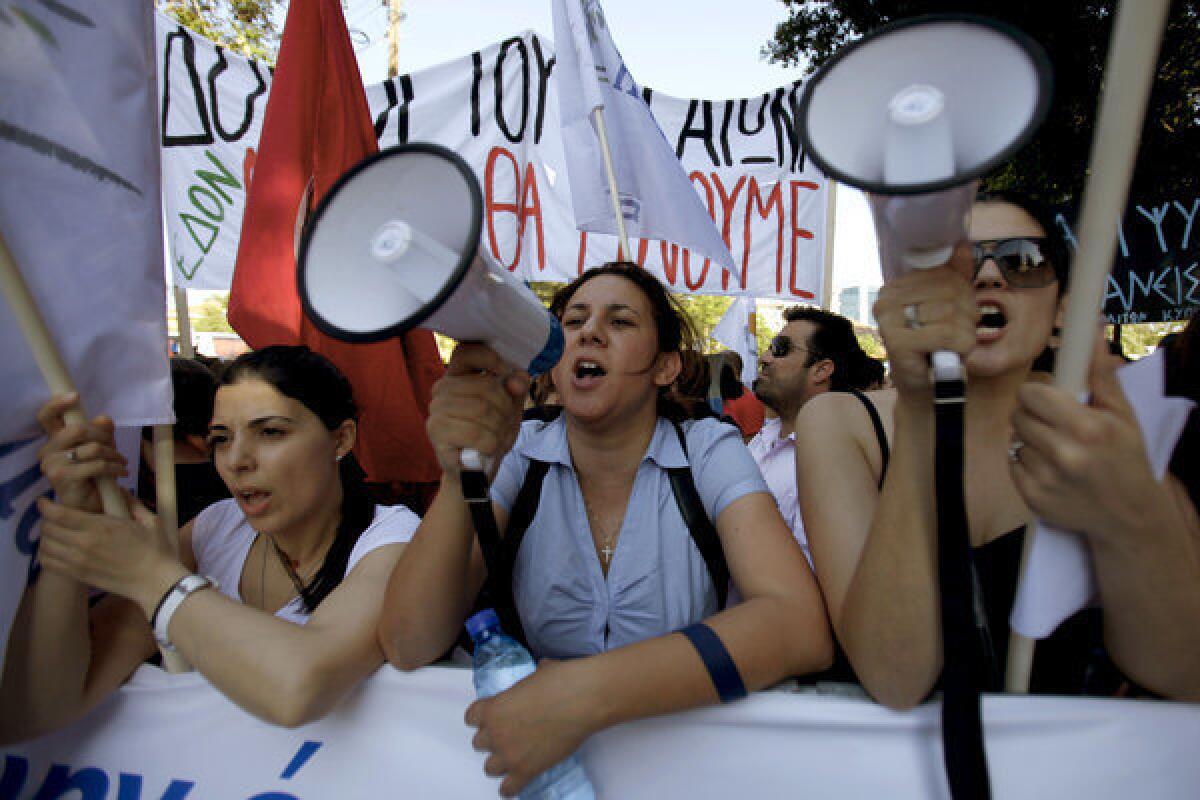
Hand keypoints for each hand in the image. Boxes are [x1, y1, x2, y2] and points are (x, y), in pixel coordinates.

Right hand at [36, 393, 127, 511]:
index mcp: (54, 440)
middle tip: (115, 445)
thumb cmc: (94, 475)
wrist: (90, 506)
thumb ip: (101, 432)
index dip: (58, 404)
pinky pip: (96, 465)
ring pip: (91, 447)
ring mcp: (52, 465)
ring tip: (122, 461)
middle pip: (77, 429)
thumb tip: (104, 418)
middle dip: (103, 435)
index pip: (46, 417)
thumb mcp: (100, 449)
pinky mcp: (63, 478)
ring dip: (113, 453)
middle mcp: (47, 451)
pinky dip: (114, 467)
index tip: (75, 396)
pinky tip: (122, 472)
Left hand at [37, 495, 184, 616]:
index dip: (46, 505)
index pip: (59, 514)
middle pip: (48, 529)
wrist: (156, 582)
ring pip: (45, 546)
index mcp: (101, 527)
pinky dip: (46, 555)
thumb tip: (121, 490)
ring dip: (45, 537)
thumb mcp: (150, 521)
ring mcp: (79, 562)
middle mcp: (85, 544)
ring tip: (54, 533)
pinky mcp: (79, 575)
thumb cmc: (157, 551)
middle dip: (46, 519)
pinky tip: (55, 550)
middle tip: (53, 516)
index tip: (43, 501)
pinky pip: (49, 564)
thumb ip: (133, 503)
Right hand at [427, 343, 529, 479]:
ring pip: (482, 409)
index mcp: (458, 376)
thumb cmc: (491, 433)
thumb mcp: (510, 408)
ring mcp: (436, 409)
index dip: (490, 359)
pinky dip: (490, 443)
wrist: (477, 469)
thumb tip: (517, 378)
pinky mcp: (436, 431)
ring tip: (495, 438)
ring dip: (499, 428)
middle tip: (504, 424)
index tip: (507, 373)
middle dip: (505, 408)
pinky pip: (475, 432)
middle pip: (485, 386)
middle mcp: (442, 389)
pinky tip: (486, 449)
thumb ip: (516, 388)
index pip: (467, 352)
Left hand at [465, 659, 598, 796]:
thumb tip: (540, 677)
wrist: (582, 699)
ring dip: (501, 763)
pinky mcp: (527, 770)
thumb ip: (528, 685)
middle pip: (479, 743)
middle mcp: (496, 732)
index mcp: (493, 707)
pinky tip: (517, 781)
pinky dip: (511, 787)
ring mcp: (510, 754)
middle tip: (510, 734)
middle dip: (494, 739)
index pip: (471, 718)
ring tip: (514, 757)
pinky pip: (508, 789)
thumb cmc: (562, 682)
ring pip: (489, 768)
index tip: (492, 718)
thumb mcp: (536, 674)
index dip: (483, 718)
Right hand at [872, 250, 976, 397]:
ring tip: (951, 347)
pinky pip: (947, 335)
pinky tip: (950, 355)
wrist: (925, 388)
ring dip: (964, 334)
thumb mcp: (947, 307)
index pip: (945, 275)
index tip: (956, 317)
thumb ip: (953, 276)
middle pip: (950, 292)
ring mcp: (889, 320)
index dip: (963, 297)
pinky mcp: (898, 342)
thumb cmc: (936, 347)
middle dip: (965, 317)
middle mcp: (887, 299)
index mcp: (897, 287)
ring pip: (951, 313)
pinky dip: (960, 347)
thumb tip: (961, 244)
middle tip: (955, 336)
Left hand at [1010, 335, 1158, 544]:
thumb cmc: (1125, 457)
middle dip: (1032, 415)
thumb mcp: (1121, 414)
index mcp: (1086, 428)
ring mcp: (1045, 478)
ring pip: (1014, 439)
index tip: (1048, 397)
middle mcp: (1064, 454)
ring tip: (1057, 449)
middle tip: (1054, 424)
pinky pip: (1012, 464)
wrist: (1127, 515)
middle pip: (1018, 415)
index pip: (1032, 394)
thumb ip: (1100, 374)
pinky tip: (1050, 469)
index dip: (1037, 393)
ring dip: (1030, 440)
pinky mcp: (1031, 498)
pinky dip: (1025, 464)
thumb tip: (1091, 330)